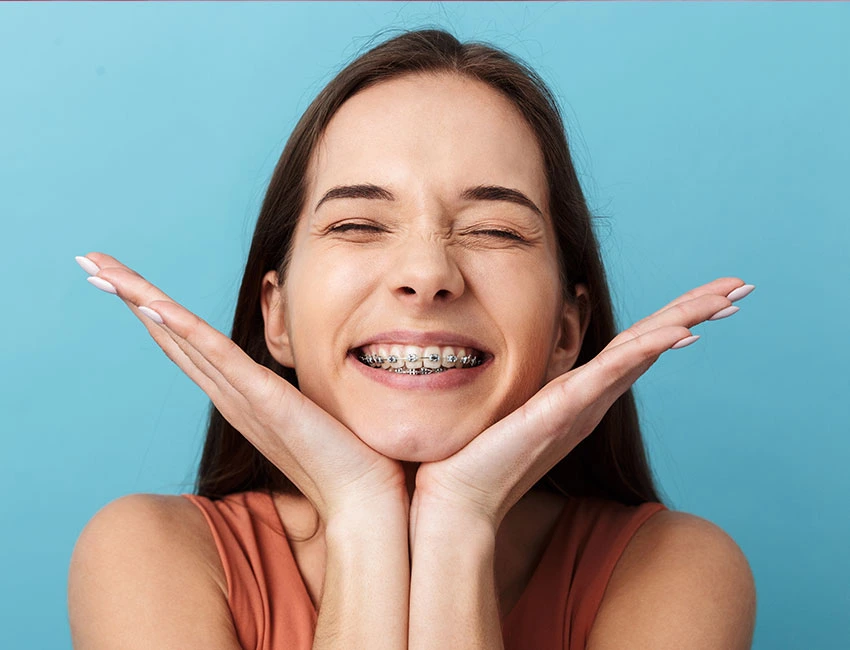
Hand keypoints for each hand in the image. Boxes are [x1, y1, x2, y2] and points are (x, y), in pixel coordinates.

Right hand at [78, 253, 406, 522]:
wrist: (361, 498)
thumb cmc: (341, 455)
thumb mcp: (306, 407)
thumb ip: (287, 389)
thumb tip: (293, 373)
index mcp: (237, 393)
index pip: (185, 341)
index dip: (151, 308)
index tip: (121, 277)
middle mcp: (229, 393)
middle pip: (169, 334)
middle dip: (129, 295)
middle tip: (90, 261)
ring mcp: (242, 396)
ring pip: (182, 338)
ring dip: (141, 301)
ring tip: (102, 270)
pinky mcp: (266, 399)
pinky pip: (219, 358)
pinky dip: (184, 331)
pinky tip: (154, 306)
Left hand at [412, 278, 752, 530]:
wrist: (463, 493)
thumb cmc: (487, 449)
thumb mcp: (520, 397)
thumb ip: (541, 369)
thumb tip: (545, 338)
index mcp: (585, 390)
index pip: (638, 343)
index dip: (676, 315)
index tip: (715, 293)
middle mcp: (594, 396)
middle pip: (653, 342)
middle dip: (698, 311)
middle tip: (742, 287)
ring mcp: (583, 403)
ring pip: (642, 352)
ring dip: (686, 322)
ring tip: (727, 300)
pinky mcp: (562, 409)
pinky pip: (610, 373)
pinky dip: (646, 350)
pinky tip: (679, 333)